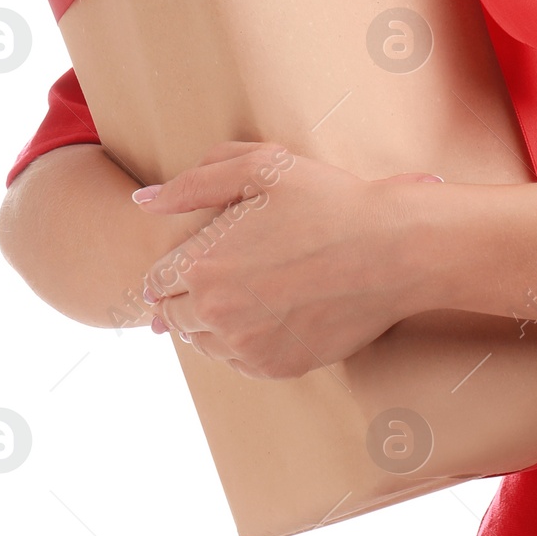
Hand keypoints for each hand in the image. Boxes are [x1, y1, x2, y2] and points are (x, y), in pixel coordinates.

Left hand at [132, 140, 442, 379]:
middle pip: (174, 317)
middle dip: (190, 296)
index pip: (156, 281)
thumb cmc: (329, 201)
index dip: (175, 267)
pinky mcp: (278, 367)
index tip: (199, 259)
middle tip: (230, 274)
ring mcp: (248, 346)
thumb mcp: (262, 168)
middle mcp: (216, 314)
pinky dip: (248, 342)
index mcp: (204, 263)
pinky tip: (276, 312)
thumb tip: (143, 201)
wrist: (393, 250)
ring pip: (205, 343)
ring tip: (255, 291)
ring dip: (215, 322)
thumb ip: (195, 182)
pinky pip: (241, 362)